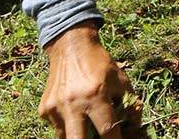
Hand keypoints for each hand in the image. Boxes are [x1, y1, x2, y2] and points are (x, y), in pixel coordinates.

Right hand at [39, 22, 142, 138]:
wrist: (71, 48)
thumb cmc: (100, 65)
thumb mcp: (121, 79)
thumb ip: (131, 103)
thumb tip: (135, 125)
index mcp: (96, 95)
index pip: (107, 129)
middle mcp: (73, 104)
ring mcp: (55, 108)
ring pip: (66, 137)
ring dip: (78, 136)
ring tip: (88, 125)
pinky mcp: (44, 110)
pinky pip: (57, 127)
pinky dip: (68, 126)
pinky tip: (75, 113)